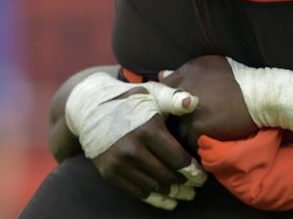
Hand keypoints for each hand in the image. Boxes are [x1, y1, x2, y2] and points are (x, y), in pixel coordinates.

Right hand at [65, 72, 206, 210]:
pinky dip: (154, 199)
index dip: (192, 170)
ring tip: (185, 194)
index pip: (176, 158)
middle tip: (196, 186)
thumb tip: (193, 101)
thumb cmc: (129, 100)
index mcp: (148, 129)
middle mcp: (133, 150)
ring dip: (171, 193)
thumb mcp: (152, 93)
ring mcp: (119, 164)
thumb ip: (174, 98)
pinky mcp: (110, 173)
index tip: (202, 176)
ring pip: (153, 186)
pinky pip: (136, 191)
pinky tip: (168, 200)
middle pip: (166, 174)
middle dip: (184, 183)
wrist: (90, 109)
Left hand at [160, 57, 257, 144]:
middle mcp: (181, 93)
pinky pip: (184, 142)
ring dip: (175, 135)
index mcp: (184, 74)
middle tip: (169, 128)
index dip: (158, 103)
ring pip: (171, 130)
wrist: (259, 97)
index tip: (163, 111)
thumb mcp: (210, 64)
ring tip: (182, 139)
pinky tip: (194, 145)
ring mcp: (187, 113)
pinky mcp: (197, 131)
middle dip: (165, 120)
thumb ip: (183, 72)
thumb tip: (161, 76)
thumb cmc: (236, 78)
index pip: (157, 91)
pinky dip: (187, 145)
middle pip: (161, 113)